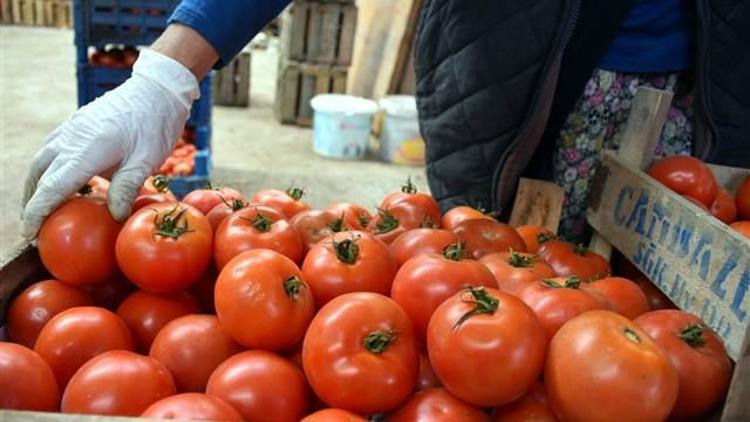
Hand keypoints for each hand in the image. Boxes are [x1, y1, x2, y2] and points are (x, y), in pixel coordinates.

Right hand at [21, 49, 199, 238]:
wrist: (156, 88)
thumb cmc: (156, 124)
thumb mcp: (148, 159)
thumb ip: (128, 187)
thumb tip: (115, 216)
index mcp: (87, 150)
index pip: (52, 187)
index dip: (37, 212)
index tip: (30, 233)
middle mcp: (71, 138)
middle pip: (40, 176)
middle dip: (31, 204)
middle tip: (33, 228)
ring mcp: (71, 129)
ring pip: (40, 161)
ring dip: (34, 185)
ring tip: (36, 207)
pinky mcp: (76, 124)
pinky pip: (51, 148)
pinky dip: (45, 168)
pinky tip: (53, 180)